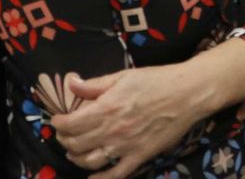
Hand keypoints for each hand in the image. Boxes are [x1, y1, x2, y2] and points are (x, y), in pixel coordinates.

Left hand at [54, 63, 208, 177]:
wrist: (187, 94)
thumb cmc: (155, 80)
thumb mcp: (122, 76)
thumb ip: (94, 85)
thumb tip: (70, 84)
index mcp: (106, 108)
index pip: (71, 124)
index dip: (59, 123)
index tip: (57, 120)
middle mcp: (112, 131)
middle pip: (76, 143)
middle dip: (64, 140)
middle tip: (64, 134)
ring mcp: (125, 147)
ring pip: (90, 161)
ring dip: (76, 158)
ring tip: (74, 151)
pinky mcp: (139, 157)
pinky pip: (116, 174)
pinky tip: (92, 178)